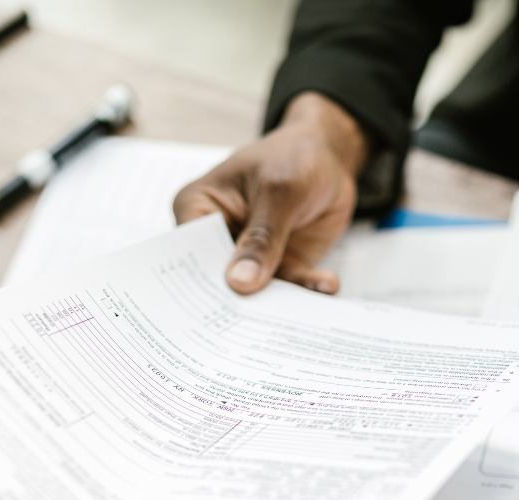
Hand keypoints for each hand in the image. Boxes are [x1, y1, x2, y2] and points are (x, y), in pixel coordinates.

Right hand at [174, 91, 368, 294]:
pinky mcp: (278, 267)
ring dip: (278, 303)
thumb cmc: (293, 156)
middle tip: (255, 324)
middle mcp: (218, 238)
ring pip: (255, 293)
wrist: (330, 157)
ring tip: (298, 310)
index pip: (188, 254)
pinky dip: (307, 290)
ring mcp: (248, 256)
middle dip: (238, 303)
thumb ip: (261, 237)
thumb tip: (240, 283)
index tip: (217, 307)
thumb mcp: (279, 190)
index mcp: (198, 208)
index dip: (199, 283)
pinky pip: (289, 289)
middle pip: (218, 282)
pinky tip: (327, 285)